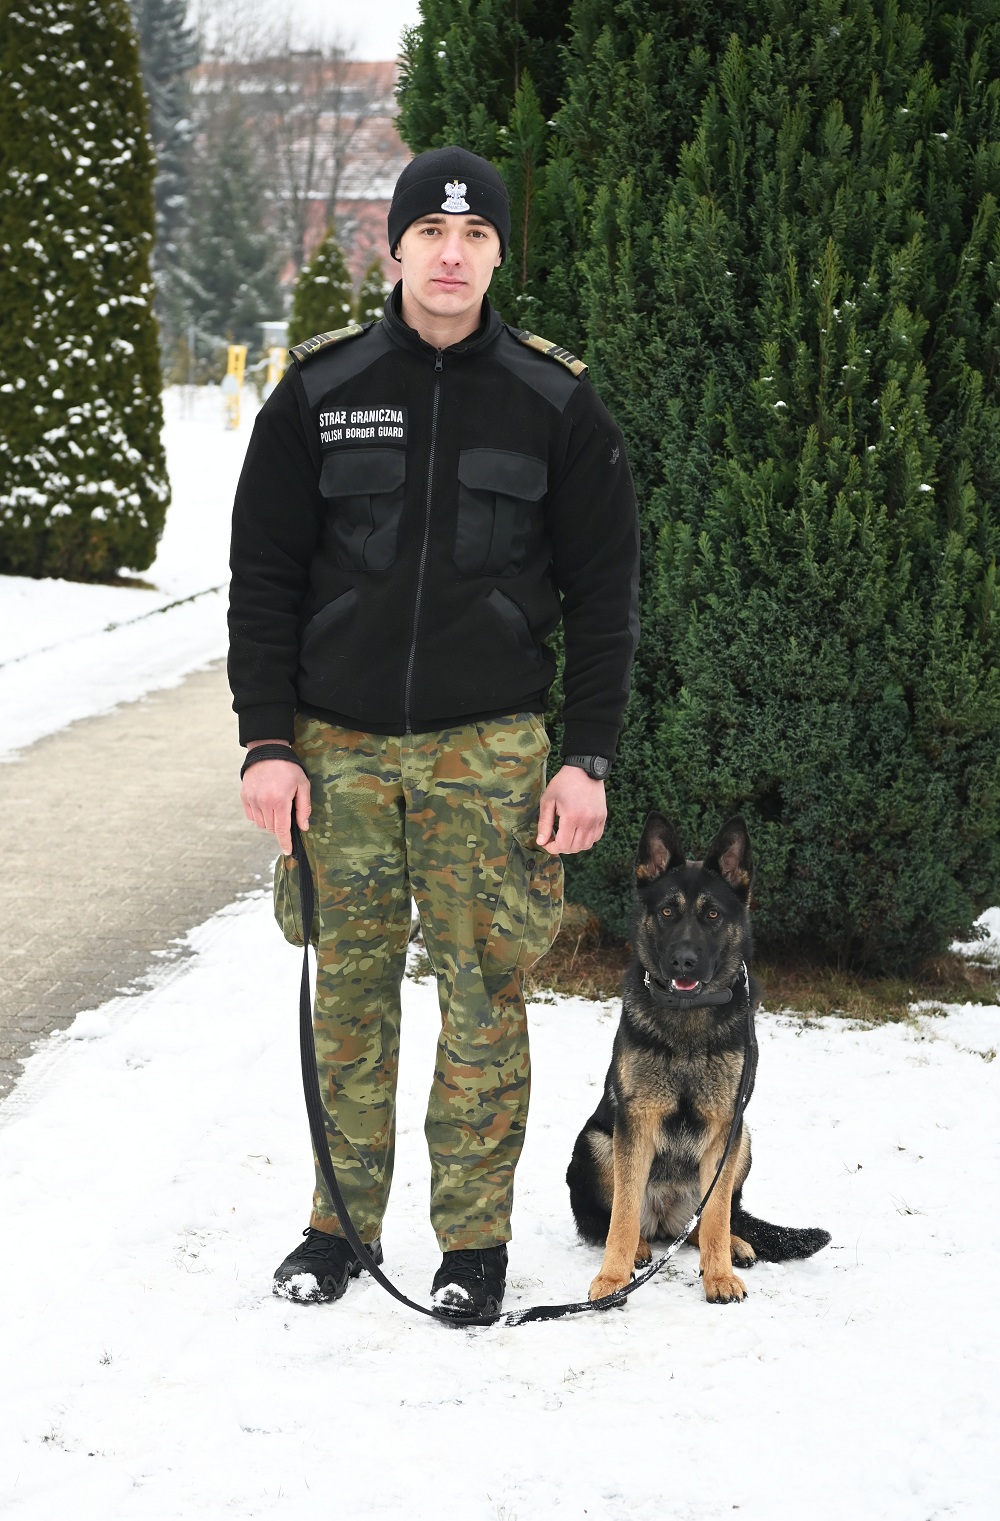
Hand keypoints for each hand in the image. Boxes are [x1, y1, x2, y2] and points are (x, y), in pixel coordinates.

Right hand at [241, 739, 310, 856]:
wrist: (267, 752)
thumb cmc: (288, 768)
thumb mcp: (303, 785)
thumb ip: (304, 808)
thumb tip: (303, 827)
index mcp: (279, 800)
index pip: (281, 829)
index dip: (285, 842)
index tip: (288, 851)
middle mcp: (263, 802)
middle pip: (272, 828)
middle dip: (280, 827)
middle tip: (287, 813)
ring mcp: (252, 800)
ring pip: (261, 824)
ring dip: (270, 822)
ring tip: (277, 806)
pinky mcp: (244, 797)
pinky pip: (252, 816)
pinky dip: (260, 816)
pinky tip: (266, 805)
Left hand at [536, 765, 606, 854]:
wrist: (584, 769)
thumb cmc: (563, 783)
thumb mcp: (548, 800)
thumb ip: (544, 823)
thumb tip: (541, 842)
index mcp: (572, 817)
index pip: (563, 845)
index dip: (552, 848)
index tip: (546, 843)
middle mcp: (587, 821)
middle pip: (575, 848)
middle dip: (561, 848)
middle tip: (554, 840)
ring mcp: (597, 820)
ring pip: (586, 845)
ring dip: (574, 846)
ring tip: (565, 837)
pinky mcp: (603, 817)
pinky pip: (596, 837)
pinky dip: (586, 840)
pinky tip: (577, 832)